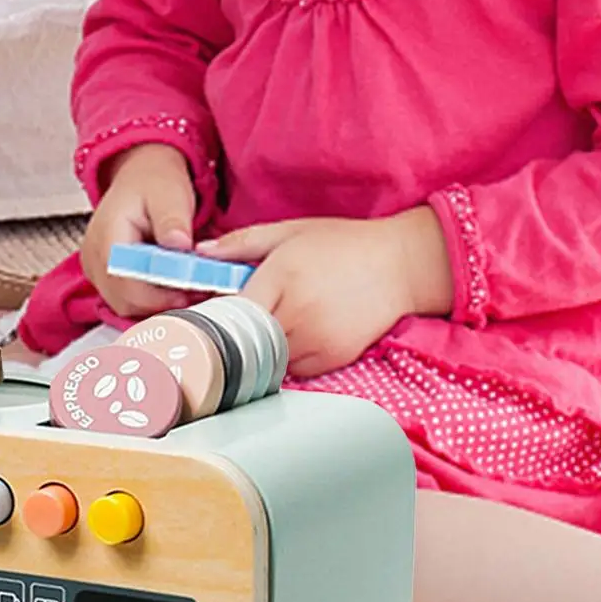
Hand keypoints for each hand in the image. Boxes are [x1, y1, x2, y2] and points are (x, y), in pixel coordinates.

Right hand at [81, 143, 201, 320]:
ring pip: (125, 306)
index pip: (126, 282)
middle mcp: (94, 258)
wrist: (140, 177)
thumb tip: (179, 245)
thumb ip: (173, 221)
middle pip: (125, 300)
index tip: (189, 290)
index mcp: (107, 236)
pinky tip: (168, 286)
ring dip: (156, 303)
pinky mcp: (103, 278)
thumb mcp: (171, 194)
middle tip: (194, 291)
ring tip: (183, 287)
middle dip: (161, 301)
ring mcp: (95, 271)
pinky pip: (125, 301)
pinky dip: (149, 300)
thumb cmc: (154, 183)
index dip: (158, 295)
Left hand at [202, 208, 453, 377]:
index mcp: (282, 277)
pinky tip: (299, 334)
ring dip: (262, 348)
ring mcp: (315, 340)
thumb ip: (241, 244)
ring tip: (273, 324)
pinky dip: (287, 357)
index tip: (202, 321)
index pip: (230, 313)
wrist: (402, 265)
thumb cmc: (343, 244)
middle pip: (245, 340)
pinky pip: (292, 369)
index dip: (213, 320)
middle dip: (235, 335)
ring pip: (266, 359)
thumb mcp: (290, 232)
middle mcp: (297, 312)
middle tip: (231, 326)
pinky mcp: (330, 360)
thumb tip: (198, 253)